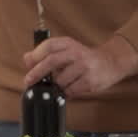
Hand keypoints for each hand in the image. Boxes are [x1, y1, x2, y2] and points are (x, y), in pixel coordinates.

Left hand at [22, 35, 137, 97]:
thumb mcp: (67, 50)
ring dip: (55, 86)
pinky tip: (68, 89)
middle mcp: (77, 53)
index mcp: (69, 43)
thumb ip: (47, 53)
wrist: (111, 62)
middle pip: (52, 61)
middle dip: (37, 72)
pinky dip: (66, 92)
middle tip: (28, 80)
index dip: (36, 55)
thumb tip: (26, 59)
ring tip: (59, 85)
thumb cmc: (85, 58)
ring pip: (60, 80)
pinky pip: (71, 90)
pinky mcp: (90, 80)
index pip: (49, 46)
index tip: (28, 65)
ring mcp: (85, 66)